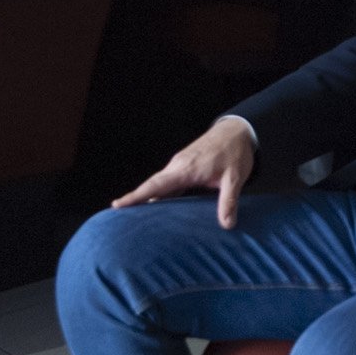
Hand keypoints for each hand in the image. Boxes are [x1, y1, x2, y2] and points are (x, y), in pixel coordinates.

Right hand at [113, 116, 256, 229]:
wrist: (238, 130)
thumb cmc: (235, 152)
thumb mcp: (235, 178)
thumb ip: (228, 200)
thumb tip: (227, 224)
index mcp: (186, 169)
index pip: (156, 185)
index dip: (136, 196)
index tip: (117, 205)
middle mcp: (178, 166)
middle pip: (152, 186)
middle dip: (135, 200)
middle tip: (117, 219)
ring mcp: (180, 165)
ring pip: (160, 185)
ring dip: (148, 198)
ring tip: (134, 219)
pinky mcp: (185, 166)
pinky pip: (168, 182)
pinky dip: (161, 194)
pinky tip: (158, 207)